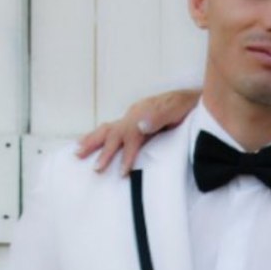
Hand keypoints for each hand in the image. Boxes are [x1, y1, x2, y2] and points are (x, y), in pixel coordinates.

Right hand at [75, 89, 200, 174]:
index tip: (122, 173)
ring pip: (107, 129)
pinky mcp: (133, 120)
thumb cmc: (186, 105)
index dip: (126, 155)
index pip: (131, 136)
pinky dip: (98, 136)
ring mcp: (132, 117)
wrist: (193, 96)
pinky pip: (112, 129)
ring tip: (77, 152)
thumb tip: (140, 125)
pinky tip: (90, 142)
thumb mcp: (177, 109)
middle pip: (112, 132)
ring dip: (92, 141)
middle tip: (94, 168)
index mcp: (143, 113)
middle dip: (101, 150)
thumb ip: (159, 117)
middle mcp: (134, 114)